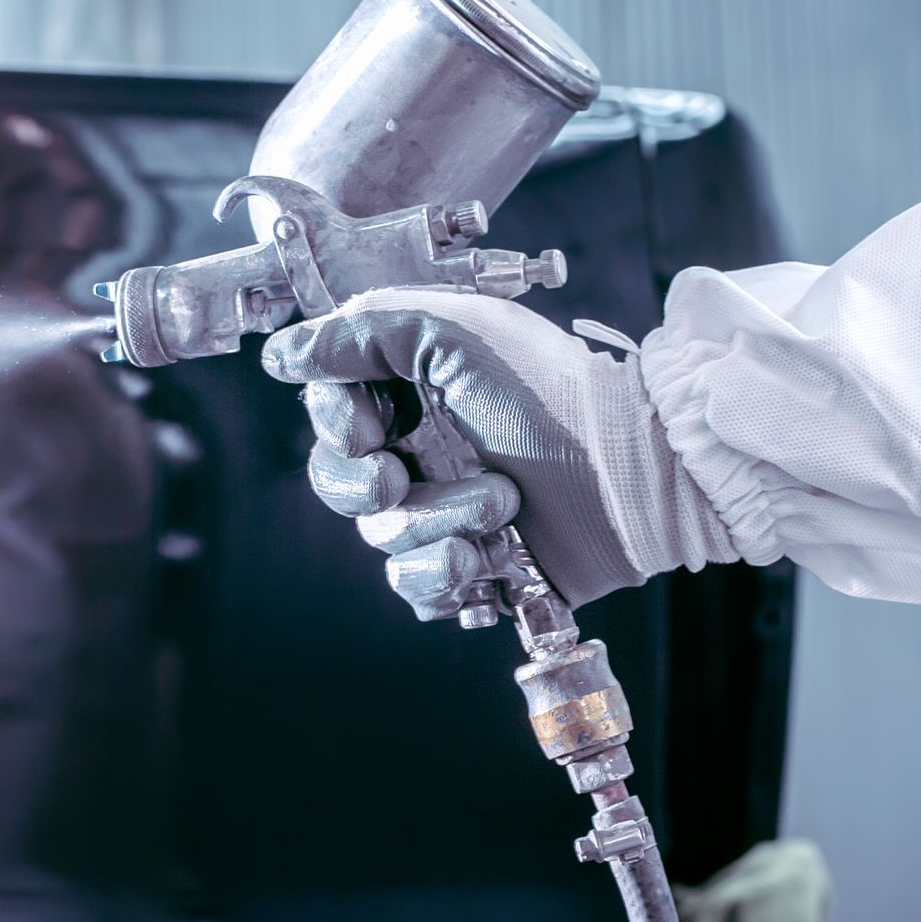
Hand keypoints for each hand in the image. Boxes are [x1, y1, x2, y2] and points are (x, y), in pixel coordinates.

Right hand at [261, 287, 735, 613]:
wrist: (636, 472)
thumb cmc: (557, 393)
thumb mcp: (455, 332)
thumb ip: (362, 332)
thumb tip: (284, 354)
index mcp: (414, 391)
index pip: (331, 414)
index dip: (337, 427)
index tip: (367, 426)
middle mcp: (423, 451)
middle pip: (339, 483)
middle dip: (364, 484)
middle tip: (401, 476)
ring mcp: (446, 513)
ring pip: (380, 540)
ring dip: (432, 526)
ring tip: (498, 506)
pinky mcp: (473, 569)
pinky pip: (417, 589)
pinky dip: (444, 576)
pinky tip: (485, 560)